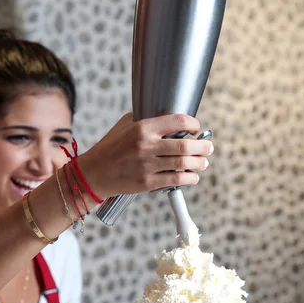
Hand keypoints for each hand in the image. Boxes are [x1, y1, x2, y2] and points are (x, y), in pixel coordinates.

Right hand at [77, 113, 213, 199]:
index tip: (197, 128)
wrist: (95, 173)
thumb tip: (171, 120)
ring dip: (199, 163)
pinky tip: (193, 176)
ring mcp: (147, 166)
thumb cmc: (111, 147)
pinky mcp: (147, 183)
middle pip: (185, 144)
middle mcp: (146, 146)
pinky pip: (175, 180)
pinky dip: (189, 178)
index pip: (178, 121)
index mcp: (143, 128)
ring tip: (203, 162)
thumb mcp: (125, 125)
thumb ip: (146, 120)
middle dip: (203, 146)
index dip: (193, 124)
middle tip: (208, 147)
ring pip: (183, 163)